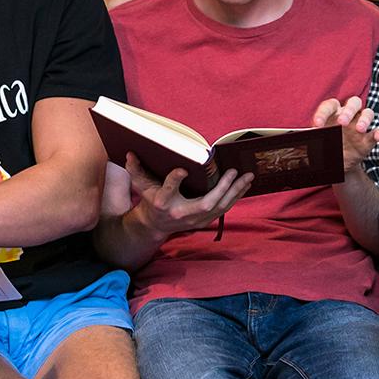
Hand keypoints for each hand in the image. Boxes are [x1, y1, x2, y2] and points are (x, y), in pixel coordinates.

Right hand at [125, 151, 252, 237]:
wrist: (155, 225)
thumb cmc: (150, 200)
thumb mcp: (141, 186)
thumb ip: (135, 170)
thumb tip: (130, 153)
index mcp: (163, 202)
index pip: (168, 190)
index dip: (174, 180)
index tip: (182, 169)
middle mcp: (181, 213)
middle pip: (205, 203)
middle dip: (222, 188)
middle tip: (233, 171)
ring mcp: (195, 219)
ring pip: (220, 207)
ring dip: (235, 192)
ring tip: (248, 177)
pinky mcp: (204, 220)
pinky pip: (224, 209)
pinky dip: (235, 197)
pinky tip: (245, 185)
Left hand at [311, 97, 378, 173]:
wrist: (338, 164)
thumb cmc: (326, 147)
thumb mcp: (318, 144)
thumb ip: (313, 140)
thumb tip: (304, 140)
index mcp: (333, 114)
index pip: (330, 105)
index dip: (323, 112)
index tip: (317, 124)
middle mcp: (348, 116)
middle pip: (353, 103)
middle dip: (348, 111)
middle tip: (341, 123)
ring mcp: (360, 126)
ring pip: (368, 113)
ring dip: (364, 119)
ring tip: (359, 129)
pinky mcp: (369, 138)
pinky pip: (377, 131)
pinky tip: (378, 137)